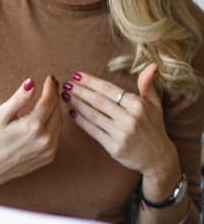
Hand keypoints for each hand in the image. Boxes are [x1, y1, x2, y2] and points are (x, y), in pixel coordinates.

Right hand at [0, 76, 61, 190]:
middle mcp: (45, 139)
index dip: (51, 87)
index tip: (50, 78)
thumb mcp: (1, 115)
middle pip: (57, 111)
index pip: (49, 101)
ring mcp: (49, 150)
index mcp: (33, 126)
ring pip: (59, 123)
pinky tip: (46, 117)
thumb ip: (19, 98)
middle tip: (51, 84)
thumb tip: (32, 82)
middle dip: (55, 96)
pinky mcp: (49, 157)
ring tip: (49, 99)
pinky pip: (56, 135)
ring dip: (56, 109)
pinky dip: (54, 123)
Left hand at [64, 64, 180, 197]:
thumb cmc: (154, 128)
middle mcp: (130, 118)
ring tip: (65, 95)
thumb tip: (151, 65)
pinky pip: (93, 131)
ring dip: (77, 104)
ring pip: (93, 115)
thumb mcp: (155, 105)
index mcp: (138, 105)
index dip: (91, 81)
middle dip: (80, 91)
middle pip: (98, 101)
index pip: (109, 89)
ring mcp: (122, 133)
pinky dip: (81, 121)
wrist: (158, 158)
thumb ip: (148, 85)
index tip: (76, 75)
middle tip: (66, 84)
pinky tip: (71, 112)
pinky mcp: (114, 147)